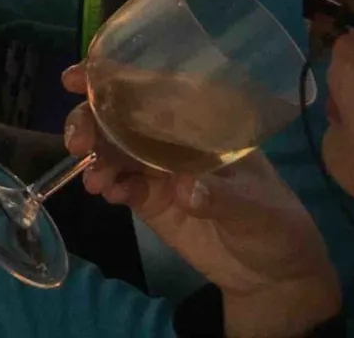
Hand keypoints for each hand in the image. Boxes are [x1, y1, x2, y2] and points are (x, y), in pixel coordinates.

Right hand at [66, 67, 340, 337]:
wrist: (271, 277)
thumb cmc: (275, 226)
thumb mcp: (258, 208)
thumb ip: (221, 196)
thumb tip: (185, 188)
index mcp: (201, 124)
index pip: (155, 88)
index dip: (113, 76)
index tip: (79, 78)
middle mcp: (173, 138)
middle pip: (120, 114)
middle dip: (91, 119)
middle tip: (77, 142)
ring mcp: (156, 166)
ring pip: (111, 146)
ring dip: (94, 156)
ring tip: (95, 181)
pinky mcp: (147, 197)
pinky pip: (117, 181)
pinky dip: (105, 183)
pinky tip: (106, 193)